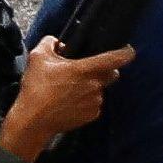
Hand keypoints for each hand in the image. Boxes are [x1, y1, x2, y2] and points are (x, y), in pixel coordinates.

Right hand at [0, 37, 133, 162]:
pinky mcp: (92, 115)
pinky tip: (69, 102)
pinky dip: (86, 101)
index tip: (128, 50)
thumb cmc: (36, 89)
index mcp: (85, 69)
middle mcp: (95, 85)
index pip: (115, 58)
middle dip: (104, 70)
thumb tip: (57, 42)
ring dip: (91, 87)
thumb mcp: (38, 57)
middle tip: (87, 70)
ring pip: (100, 89)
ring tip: (69, 89)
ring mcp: (95, 101)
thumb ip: (50, 42)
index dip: (126, 52)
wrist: (33, 120)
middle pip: (111, 74)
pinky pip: (94, 104)